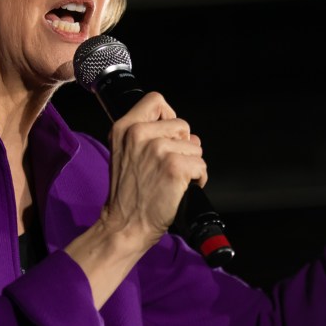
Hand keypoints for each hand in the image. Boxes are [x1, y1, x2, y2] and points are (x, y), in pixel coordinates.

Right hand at [102, 91, 206, 247]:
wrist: (125, 224)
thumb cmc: (127, 195)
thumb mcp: (124, 154)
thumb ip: (148, 136)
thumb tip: (187, 133)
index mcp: (124, 128)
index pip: (156, 100)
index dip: (168, 116)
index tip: (168, 134)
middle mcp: (140, 134)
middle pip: (182, 125)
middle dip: (183, 146)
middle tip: (168, 166)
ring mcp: (158, 149)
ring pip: (195, 146)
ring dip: (191, 164)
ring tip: (173, 179)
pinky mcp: (175, 167)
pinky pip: (201, 165)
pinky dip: (198, 179)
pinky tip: (182, 188)